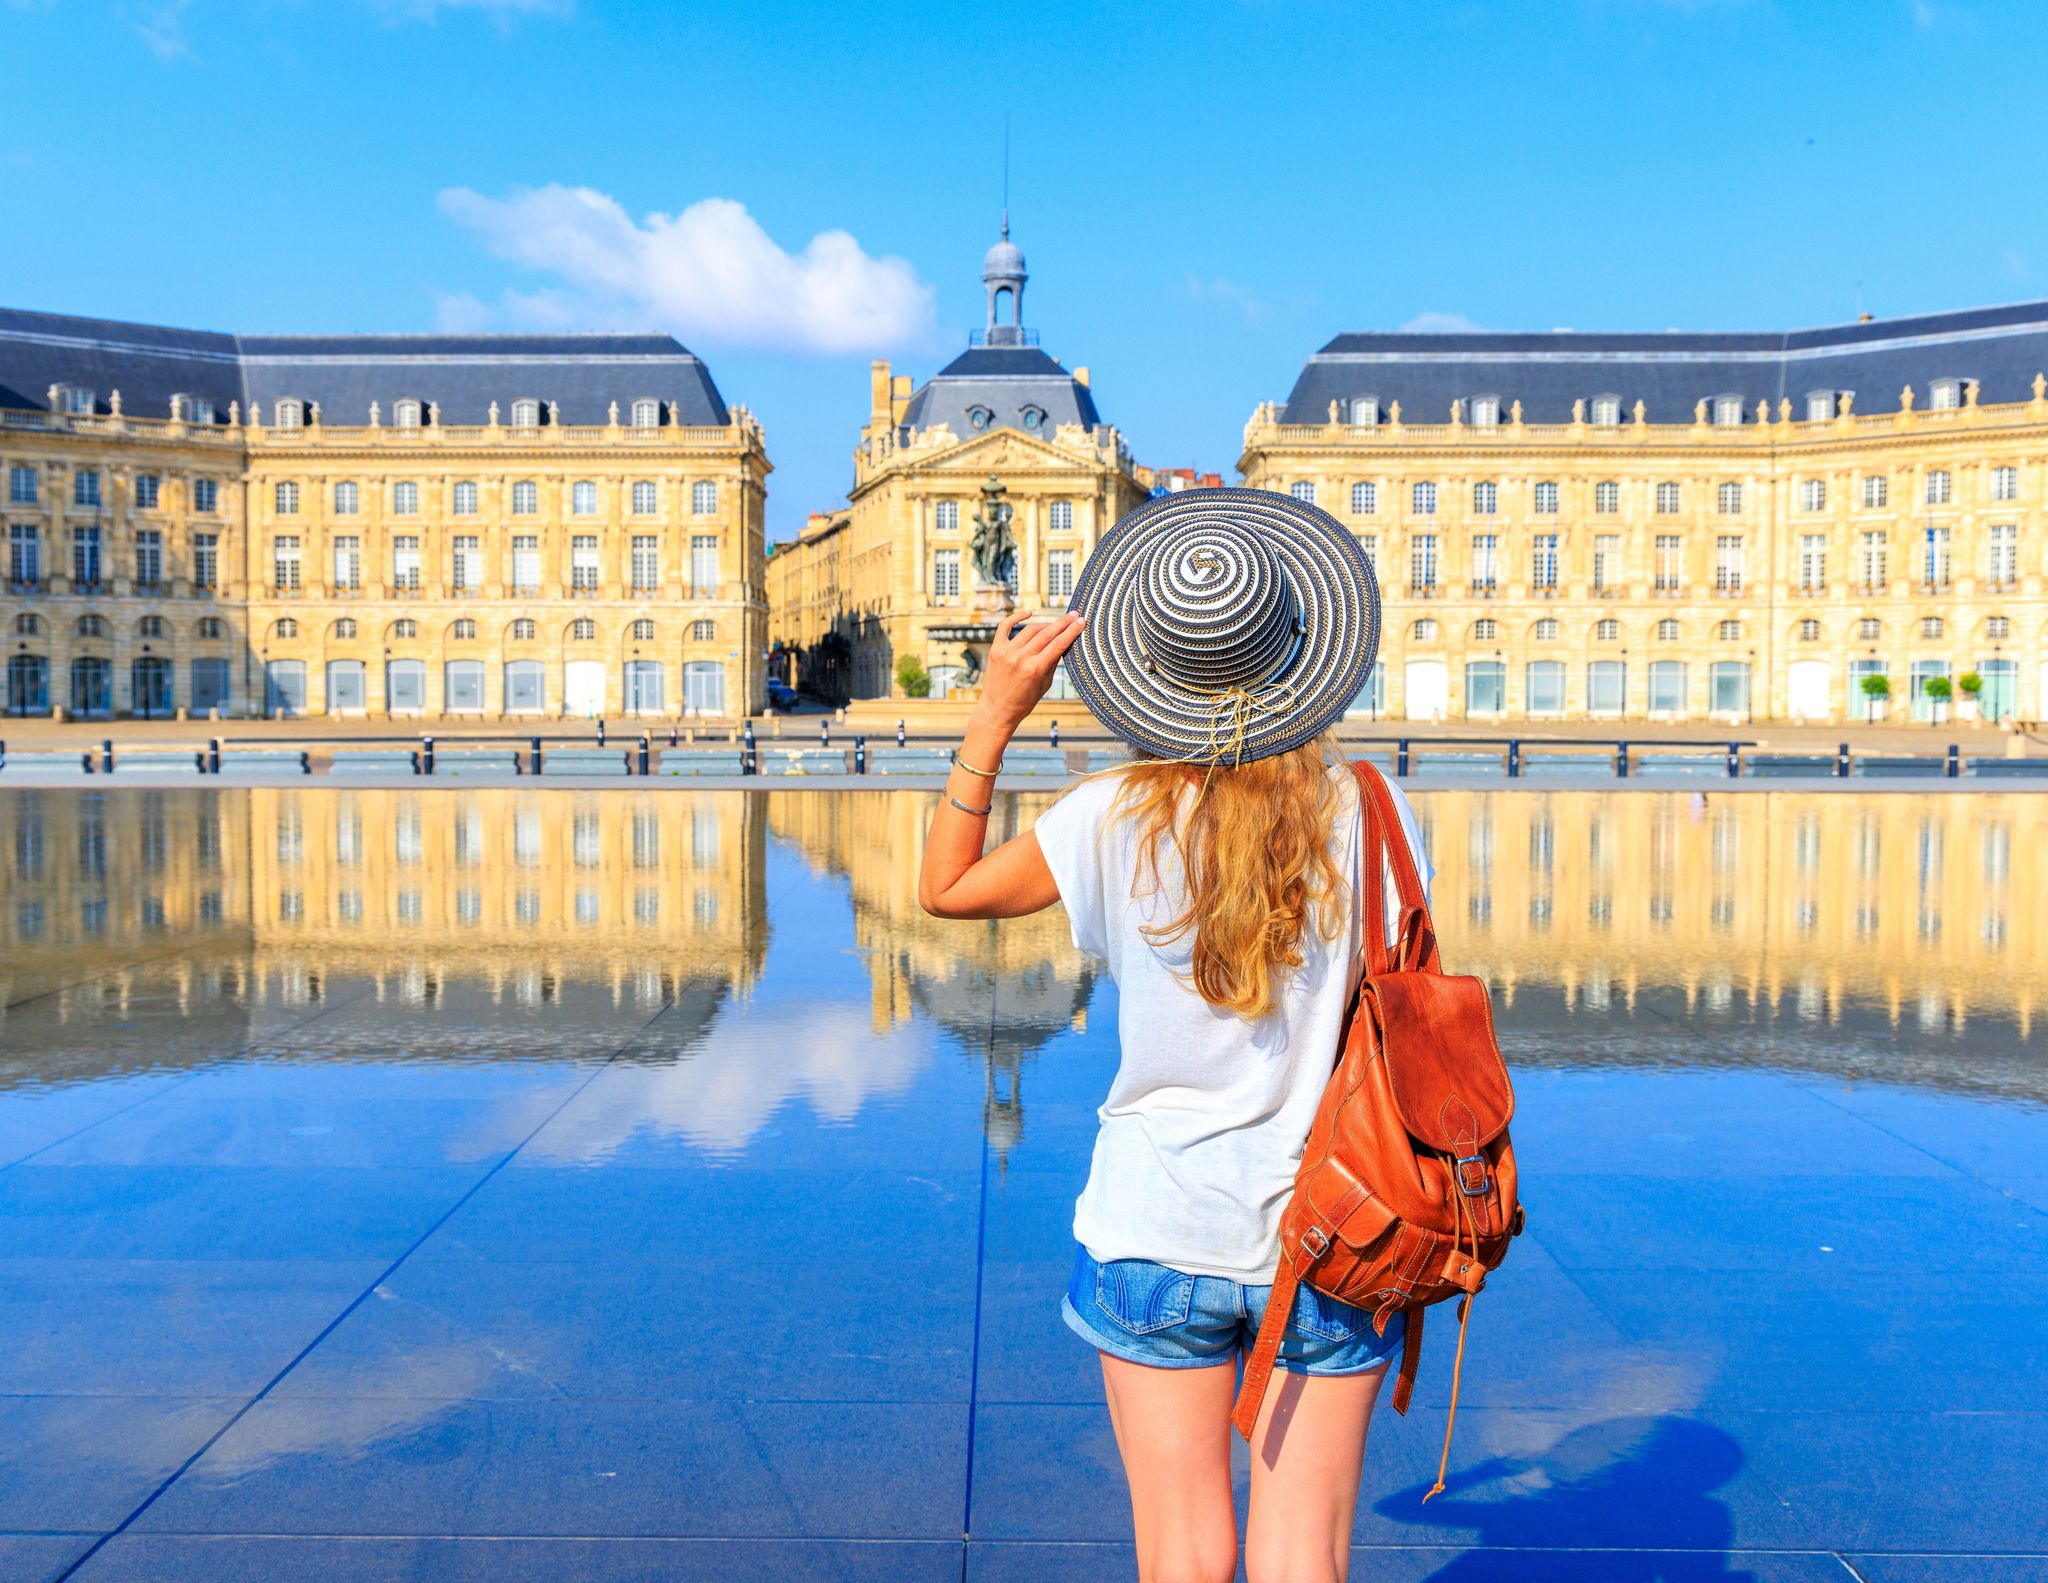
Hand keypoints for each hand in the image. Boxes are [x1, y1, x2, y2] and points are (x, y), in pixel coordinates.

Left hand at [975, 608, 1083, 731]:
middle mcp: (1020, 658)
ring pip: (1030, 629)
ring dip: (1045, 624)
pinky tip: (1029, 613)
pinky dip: (1016, 617)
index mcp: (1035, 669)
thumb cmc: (1024, 702)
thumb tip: (1063, 642)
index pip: (1059, 644)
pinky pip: (1005, 626)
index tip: (1081, 621)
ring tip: (1055, 624)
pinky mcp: (995, 649)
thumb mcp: (1044, 685)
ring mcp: (1006, 652)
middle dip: (1063, 623)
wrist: (997, 710)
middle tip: (1073, 614)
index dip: (1072, 631)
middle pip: (1047, 633)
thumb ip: (1053, 662)